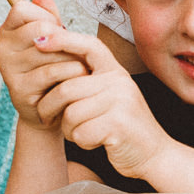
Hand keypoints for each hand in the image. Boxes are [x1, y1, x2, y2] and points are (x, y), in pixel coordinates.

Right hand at [0, 0, 90, 126]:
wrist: (53, 109)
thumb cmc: (56, 67)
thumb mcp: (54, 38)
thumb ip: (49, 15)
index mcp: (7, 32)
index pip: (22, 8)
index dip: (46, 16)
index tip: (57, 31)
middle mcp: (1, 49)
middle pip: (39, 28)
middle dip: (64, 38)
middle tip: (73, 52)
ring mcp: (8, 69)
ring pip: (49, 49)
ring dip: (72, 56)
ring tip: (79, 65)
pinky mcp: (18, 89)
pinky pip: (52, 71)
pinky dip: (72, 72)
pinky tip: (79, 77)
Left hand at [32, 30, 174, 180]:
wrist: (154, 154)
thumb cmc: (122, 126)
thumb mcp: (109, 97)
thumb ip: (88, 81)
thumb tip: (53, 64)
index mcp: (115, 72)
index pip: (89, 46)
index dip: (63, 39)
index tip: (39, 39)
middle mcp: (120, 82)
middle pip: (67, 88)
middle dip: (49, 108)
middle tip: (47, 119)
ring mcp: (121, 102)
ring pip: (71, 113)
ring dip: (68, 130)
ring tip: (81, 132)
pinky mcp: (118, 125)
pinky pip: (80, 132)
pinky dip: (81, 142)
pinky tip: (95, 141)